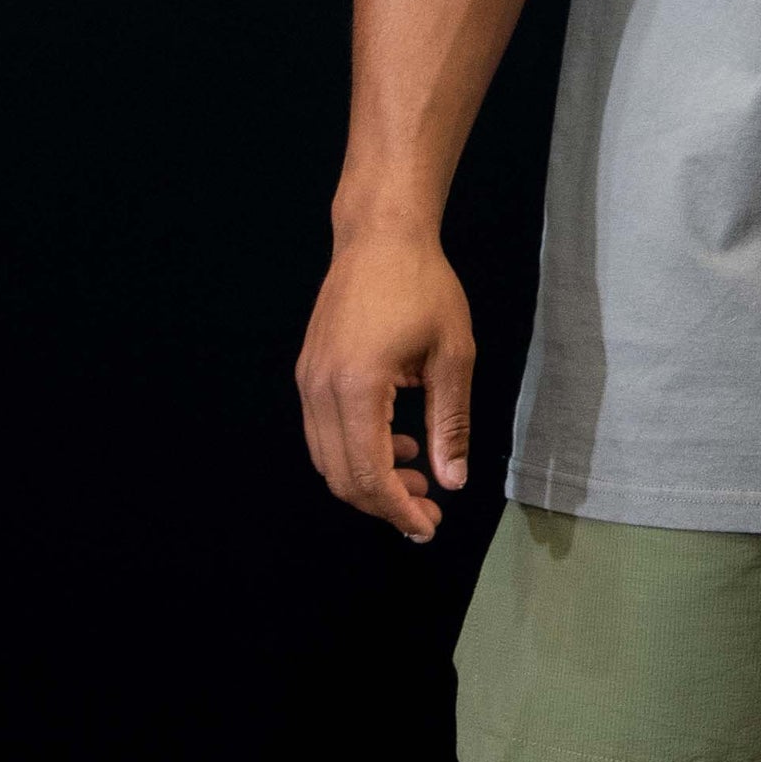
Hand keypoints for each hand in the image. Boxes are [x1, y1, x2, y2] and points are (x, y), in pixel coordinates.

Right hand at [296, 230, 474, 540]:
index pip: (370, 475)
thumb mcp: (452, 354)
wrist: (381, 235)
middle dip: (384, 502)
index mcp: (358, 388)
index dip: (398, 509)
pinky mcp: (308, 372)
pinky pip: (323, 432)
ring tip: (415, 471)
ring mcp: (308, 381)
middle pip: (341, 477)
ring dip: (367, 478)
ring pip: (327, 459)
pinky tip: (392, 441)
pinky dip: (354, 450)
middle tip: (428, 506)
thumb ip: (449, 424)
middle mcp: (321, 390)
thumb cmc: (424, 286)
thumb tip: (452, 483)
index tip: (428, 526)